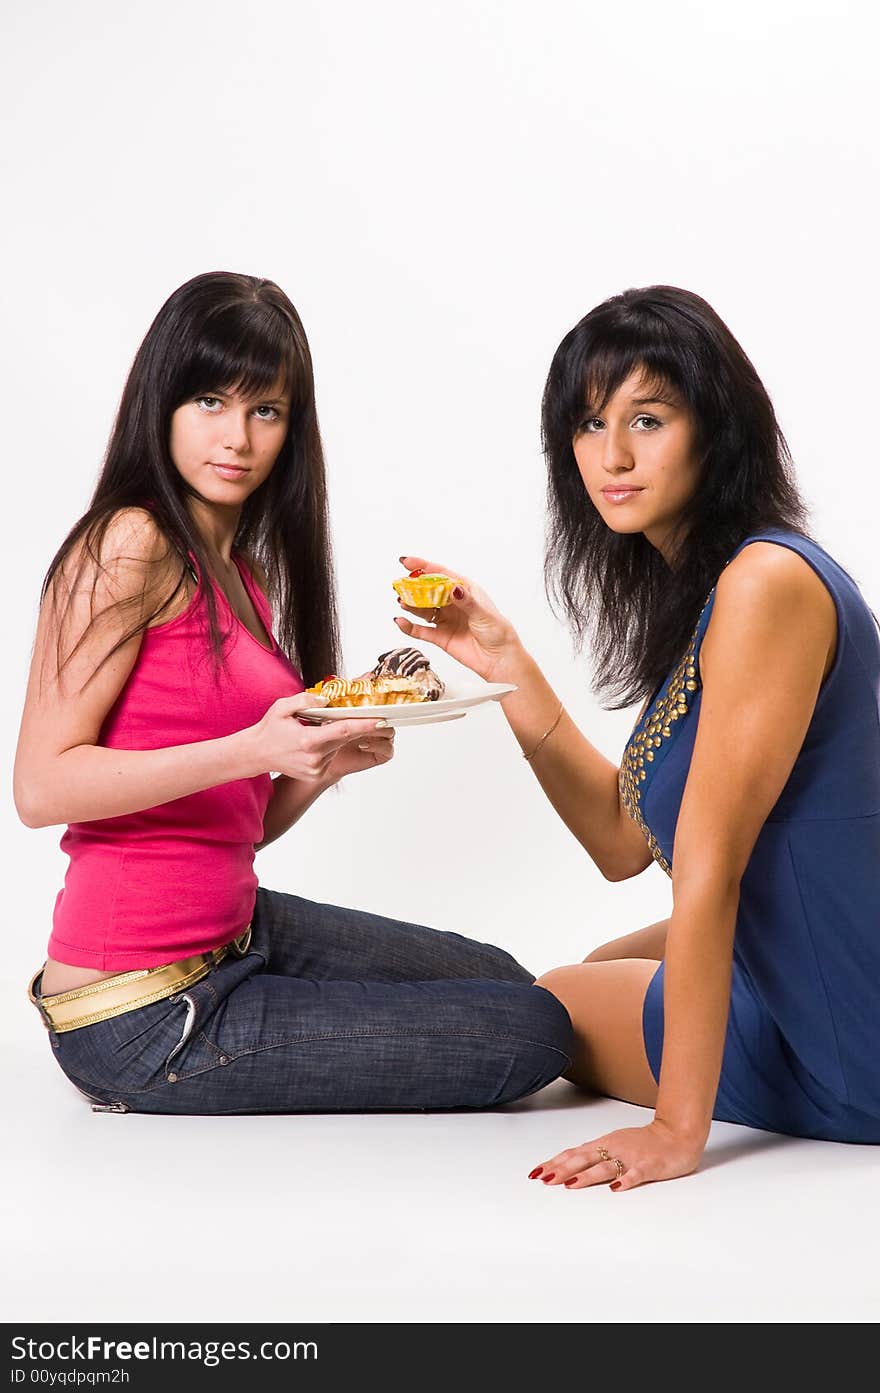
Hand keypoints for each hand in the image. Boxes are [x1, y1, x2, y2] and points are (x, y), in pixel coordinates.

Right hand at [246, 693, 391, 782]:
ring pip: (338, 746)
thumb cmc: (269, 729)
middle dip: (358, 727)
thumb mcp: (282, 708)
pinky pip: (331, 755)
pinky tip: (313, 741)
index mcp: (308, 741)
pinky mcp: (316, 774)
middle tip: (373, 715)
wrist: (256, 755)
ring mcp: (316, 768)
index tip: (381, 720)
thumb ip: (306, 700)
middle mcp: (315, 758)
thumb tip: (327, 699)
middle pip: (345, 738)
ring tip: (318, 728)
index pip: (343, 731)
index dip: (364, 725)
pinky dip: (329, 745)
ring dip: (337, 736)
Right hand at [393, 554, 522, 681]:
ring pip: (422, 609)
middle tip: (399, 584)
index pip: (441, 574)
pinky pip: (421, 630)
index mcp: (464, 590)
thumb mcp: (483, 612)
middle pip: (428, 591)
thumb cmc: (497, 632)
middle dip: (413, 587)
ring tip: (402, 601)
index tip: (406, 562)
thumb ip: (466, 601)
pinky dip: (409, 626)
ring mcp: (446, 619)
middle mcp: (452, 603)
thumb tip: (453, 588)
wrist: (499, 659)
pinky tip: (400, 622)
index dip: (423, 567)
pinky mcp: (440, 637)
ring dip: (410, 605)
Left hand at [529, 1120, 705, 1192]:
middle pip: (584, 1159)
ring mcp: (631, 1157)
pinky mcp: (649, 1166)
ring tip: (570, 1184)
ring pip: (606, 1166)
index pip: (574, 1153)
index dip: (555, 1162)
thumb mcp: (615, 1144)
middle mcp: (614, 1148)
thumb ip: (594, 1154)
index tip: (537, 1172)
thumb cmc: (644, 1142)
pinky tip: (617, 1188)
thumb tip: (567, 1166)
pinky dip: (626, 1180)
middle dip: (563, 1169)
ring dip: (587, 1176)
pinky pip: (637, 1174)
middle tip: (544, 1180)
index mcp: (604, 1143)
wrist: (677, 1134)